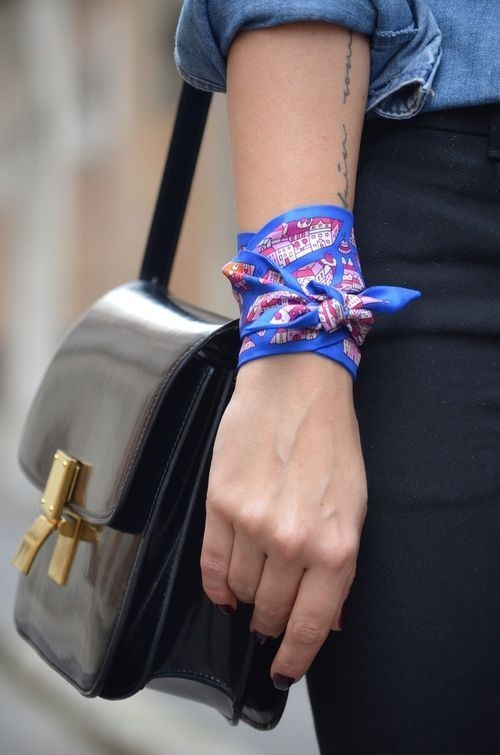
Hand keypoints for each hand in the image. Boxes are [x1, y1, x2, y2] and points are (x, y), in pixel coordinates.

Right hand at [201, 352, 367, 686]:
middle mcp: (292, 542)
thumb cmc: (331, 443)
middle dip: (269, 621)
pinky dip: (215, 585)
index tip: (284, 669)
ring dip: (245, 596)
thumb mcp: (355, 508)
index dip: (294, 656)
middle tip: (267, 618)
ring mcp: (252, 524)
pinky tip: (223, 589)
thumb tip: (329, 617)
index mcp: (335, 547)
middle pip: (270, 610)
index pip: (311, 625)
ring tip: (251, 584)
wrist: (296, 388)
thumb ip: (340, 566)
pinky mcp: (219, 505)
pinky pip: (211, 565)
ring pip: (239, 590)